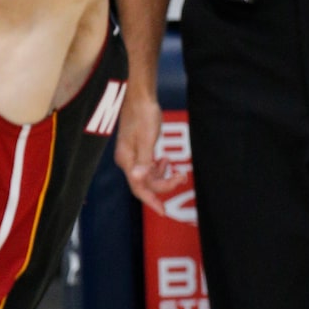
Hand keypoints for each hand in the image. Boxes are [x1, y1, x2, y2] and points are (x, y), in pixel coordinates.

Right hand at [114, 92, 177, 216]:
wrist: (140, 96)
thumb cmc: (143, 114)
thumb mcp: (147, 138)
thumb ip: (144, 161)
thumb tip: (138, 179)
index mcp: (127, 160)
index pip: (139, 187)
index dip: (151, 200)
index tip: (164, 212)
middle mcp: (127, 161)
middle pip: (145, 183)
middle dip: (164, 184)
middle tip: (182, 177)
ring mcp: (131, 155)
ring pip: (148, 175)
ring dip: (163, 175)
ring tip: (177, 169)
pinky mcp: (137, 149)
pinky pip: (148, 166)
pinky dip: (159, 167)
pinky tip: (166, 160)